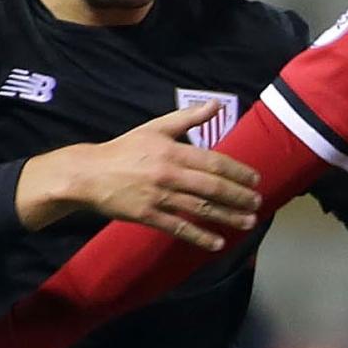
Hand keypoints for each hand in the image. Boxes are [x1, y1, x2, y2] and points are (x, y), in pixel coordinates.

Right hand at [16, 101, 260, 247]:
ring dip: (227, 216)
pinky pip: (179, 227)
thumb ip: (187, 118)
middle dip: (239, 196)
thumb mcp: (155, 128)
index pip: (213, 161)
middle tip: (257, 203)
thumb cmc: (124, 149)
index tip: (255, 179)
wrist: (89, 173)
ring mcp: (159, 196)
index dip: (237, 171)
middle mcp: (169, 173)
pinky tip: (217, 242)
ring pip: (200, 208)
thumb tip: (216, 105)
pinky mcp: (148, 215)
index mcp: (172, 150)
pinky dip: (199, 236)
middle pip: (212, 186)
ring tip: (248, 222)